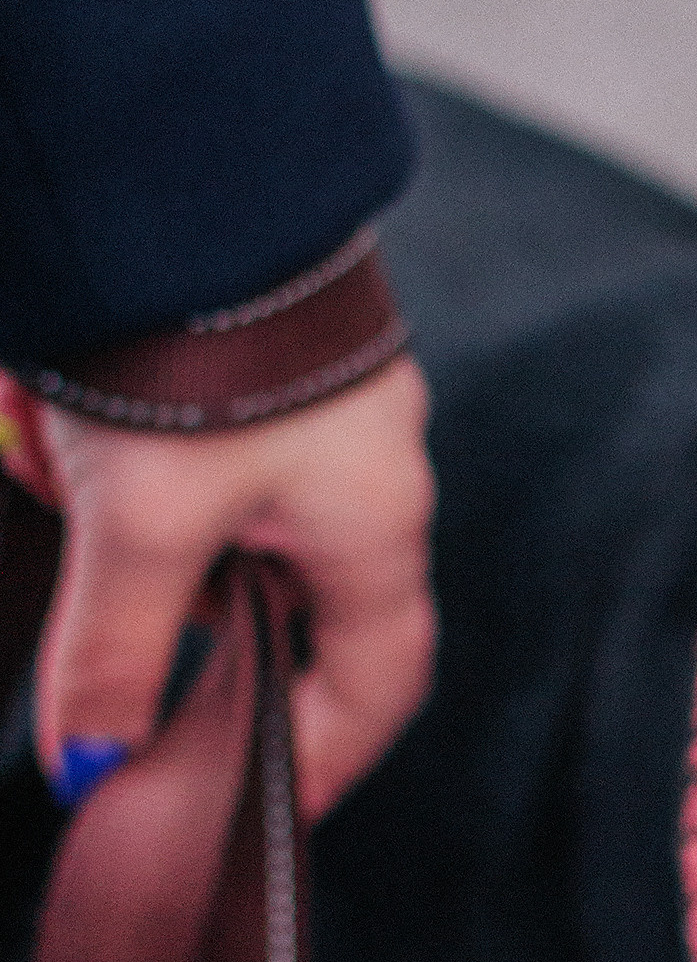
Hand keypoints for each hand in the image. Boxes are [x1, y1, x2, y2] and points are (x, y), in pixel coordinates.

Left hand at [2, 356, 436, 819]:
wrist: (177, 161)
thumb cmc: (196, 343)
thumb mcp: (140, 521)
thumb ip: (112, 652)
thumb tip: (90, 763)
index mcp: (374, 527)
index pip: (376, 684)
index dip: (323, 754)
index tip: (253, 800)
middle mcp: (364, 472)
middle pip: (274, 601)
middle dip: (172, 614)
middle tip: (95, 621)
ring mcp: (312, 406)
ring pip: (209, 519)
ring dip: (123, 517)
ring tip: (54, 453)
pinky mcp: (252, 354)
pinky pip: (178, 443)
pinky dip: (110, 452)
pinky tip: (54, 417)